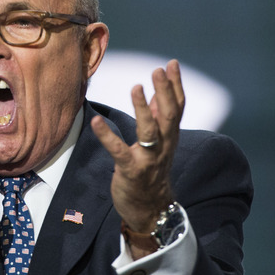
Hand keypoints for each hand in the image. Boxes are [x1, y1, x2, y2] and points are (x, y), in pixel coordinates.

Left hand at [90, 60, 184, 255]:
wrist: (151, 210)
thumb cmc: (152, 173)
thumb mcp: (160, 145)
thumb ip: (159, 120)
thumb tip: (159, 94)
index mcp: (170, 138)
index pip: (177, 108)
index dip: (175, 85)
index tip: (171, 63)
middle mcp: (163, 147)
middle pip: (169, 116)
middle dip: (164, 92)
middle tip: (157, 70)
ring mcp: (148, 159)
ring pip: (149, 131)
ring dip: (143, 109)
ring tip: (136, 87)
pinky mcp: (130, 171)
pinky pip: (119, 151)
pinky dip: (107, 136)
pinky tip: (96, 122)